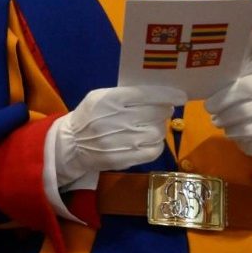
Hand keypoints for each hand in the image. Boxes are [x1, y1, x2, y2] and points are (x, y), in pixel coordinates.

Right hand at [53, 85, 186, 184]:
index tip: (180, 96)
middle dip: (164, 110)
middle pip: (156, 112)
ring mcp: (121, 141)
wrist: (71, 145)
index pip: (147, 94)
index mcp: (108, 100)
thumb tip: (161, 96)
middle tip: (161, 111)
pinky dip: (157, 144)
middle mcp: (116, 120)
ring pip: (158, 131)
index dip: (168, 94)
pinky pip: (155, 150)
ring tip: (149, 126)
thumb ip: (127, 94)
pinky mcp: (125, 159)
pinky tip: (148, 140)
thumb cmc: (89, 116)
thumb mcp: (100, 97)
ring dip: (159, 127)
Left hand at [205, 71, 251, 169]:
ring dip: (233, 132)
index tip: (210, 105)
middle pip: (247, 111)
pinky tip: (242, 140)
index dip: (224, 98)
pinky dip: (245, 145)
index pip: (246, 87)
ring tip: (228, 130)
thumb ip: (246, 85)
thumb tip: (213, 91)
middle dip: (226, 117)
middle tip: (216, 120)